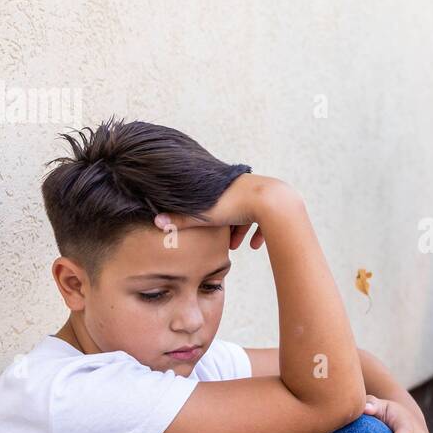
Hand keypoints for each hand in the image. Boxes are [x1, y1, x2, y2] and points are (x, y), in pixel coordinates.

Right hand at [152, 173, 294, 250]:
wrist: (274, 202)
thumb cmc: (238, 206)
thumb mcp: (206, 214)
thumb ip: (182, 220)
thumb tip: (156, 221)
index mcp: (226, 186)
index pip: (214, 198)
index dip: (209, 213)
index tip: (206, 225)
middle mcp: (244, 186)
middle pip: (231, 206)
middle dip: (226, 224)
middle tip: (221, 240)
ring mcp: (262, 195)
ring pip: (249, 213)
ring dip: (242, 230)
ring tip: (237, 246)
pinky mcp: (276, 205)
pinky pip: (267, 218)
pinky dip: (259, 232)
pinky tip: (255, 245)